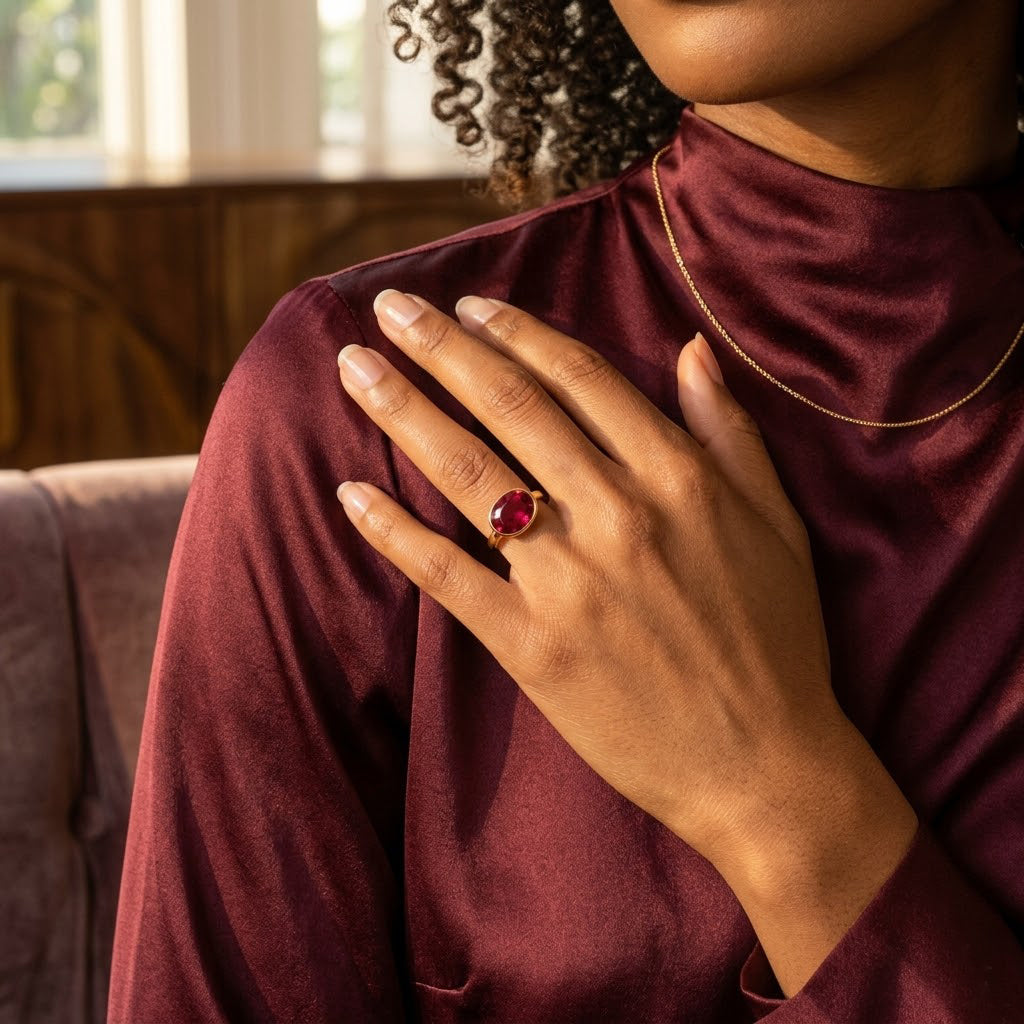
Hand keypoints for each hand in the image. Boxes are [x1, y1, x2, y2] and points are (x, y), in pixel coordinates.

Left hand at [334, 287, 853, 873]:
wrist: (764, 768)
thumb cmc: (778, 643)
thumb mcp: (779, 525)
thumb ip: (730, 433)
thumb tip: (692, 350)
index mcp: (679, 477)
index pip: (579, 378)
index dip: (517, 332)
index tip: (469, 304)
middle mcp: (619, 515)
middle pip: (510, 407)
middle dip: (440, 348)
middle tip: (390, 307)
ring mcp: (569, 581)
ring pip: (469, 474)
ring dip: (404, 412)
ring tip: (354, 369)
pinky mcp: (532, 646)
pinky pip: (447, 574)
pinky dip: (393, 532)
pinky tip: (349, 493)